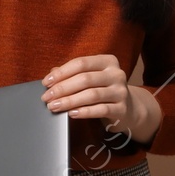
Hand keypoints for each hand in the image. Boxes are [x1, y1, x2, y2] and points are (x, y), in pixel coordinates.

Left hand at [41, 54, 159, 141]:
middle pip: (85, 79)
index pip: (81, 63)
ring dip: (69, 101)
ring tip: (54, 106)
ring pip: (91, 95)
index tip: (46, 83)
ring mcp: (121, 91)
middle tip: (47, 98)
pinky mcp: (122, 108)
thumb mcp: (91, 79)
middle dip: (62, 88)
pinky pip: (100, 110)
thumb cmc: (103, 91)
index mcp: (107, 61)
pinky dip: (84, 112)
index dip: (61, 73)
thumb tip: (51, 75)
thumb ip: (73, 74)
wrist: (128, 109)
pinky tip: (72, 114)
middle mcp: (116, 74)